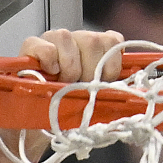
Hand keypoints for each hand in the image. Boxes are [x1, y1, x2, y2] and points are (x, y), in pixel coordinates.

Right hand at [14, 30, 125, 160]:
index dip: (112, 63)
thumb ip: (113, 89)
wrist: (38, 125)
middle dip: (90, 70)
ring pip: (67, 37)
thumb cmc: (69, 112)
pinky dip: (48, 60)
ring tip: (63, 84)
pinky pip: (43, 46)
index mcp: (94, 52)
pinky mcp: (30, 47)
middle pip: (92, 39)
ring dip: (70, 68)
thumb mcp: (97, 103)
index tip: (105, 82)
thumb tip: (132, 88)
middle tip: (81, 88)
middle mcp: (75, 42)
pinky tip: (49, 74)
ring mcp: (52, 42)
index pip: (112, 40)